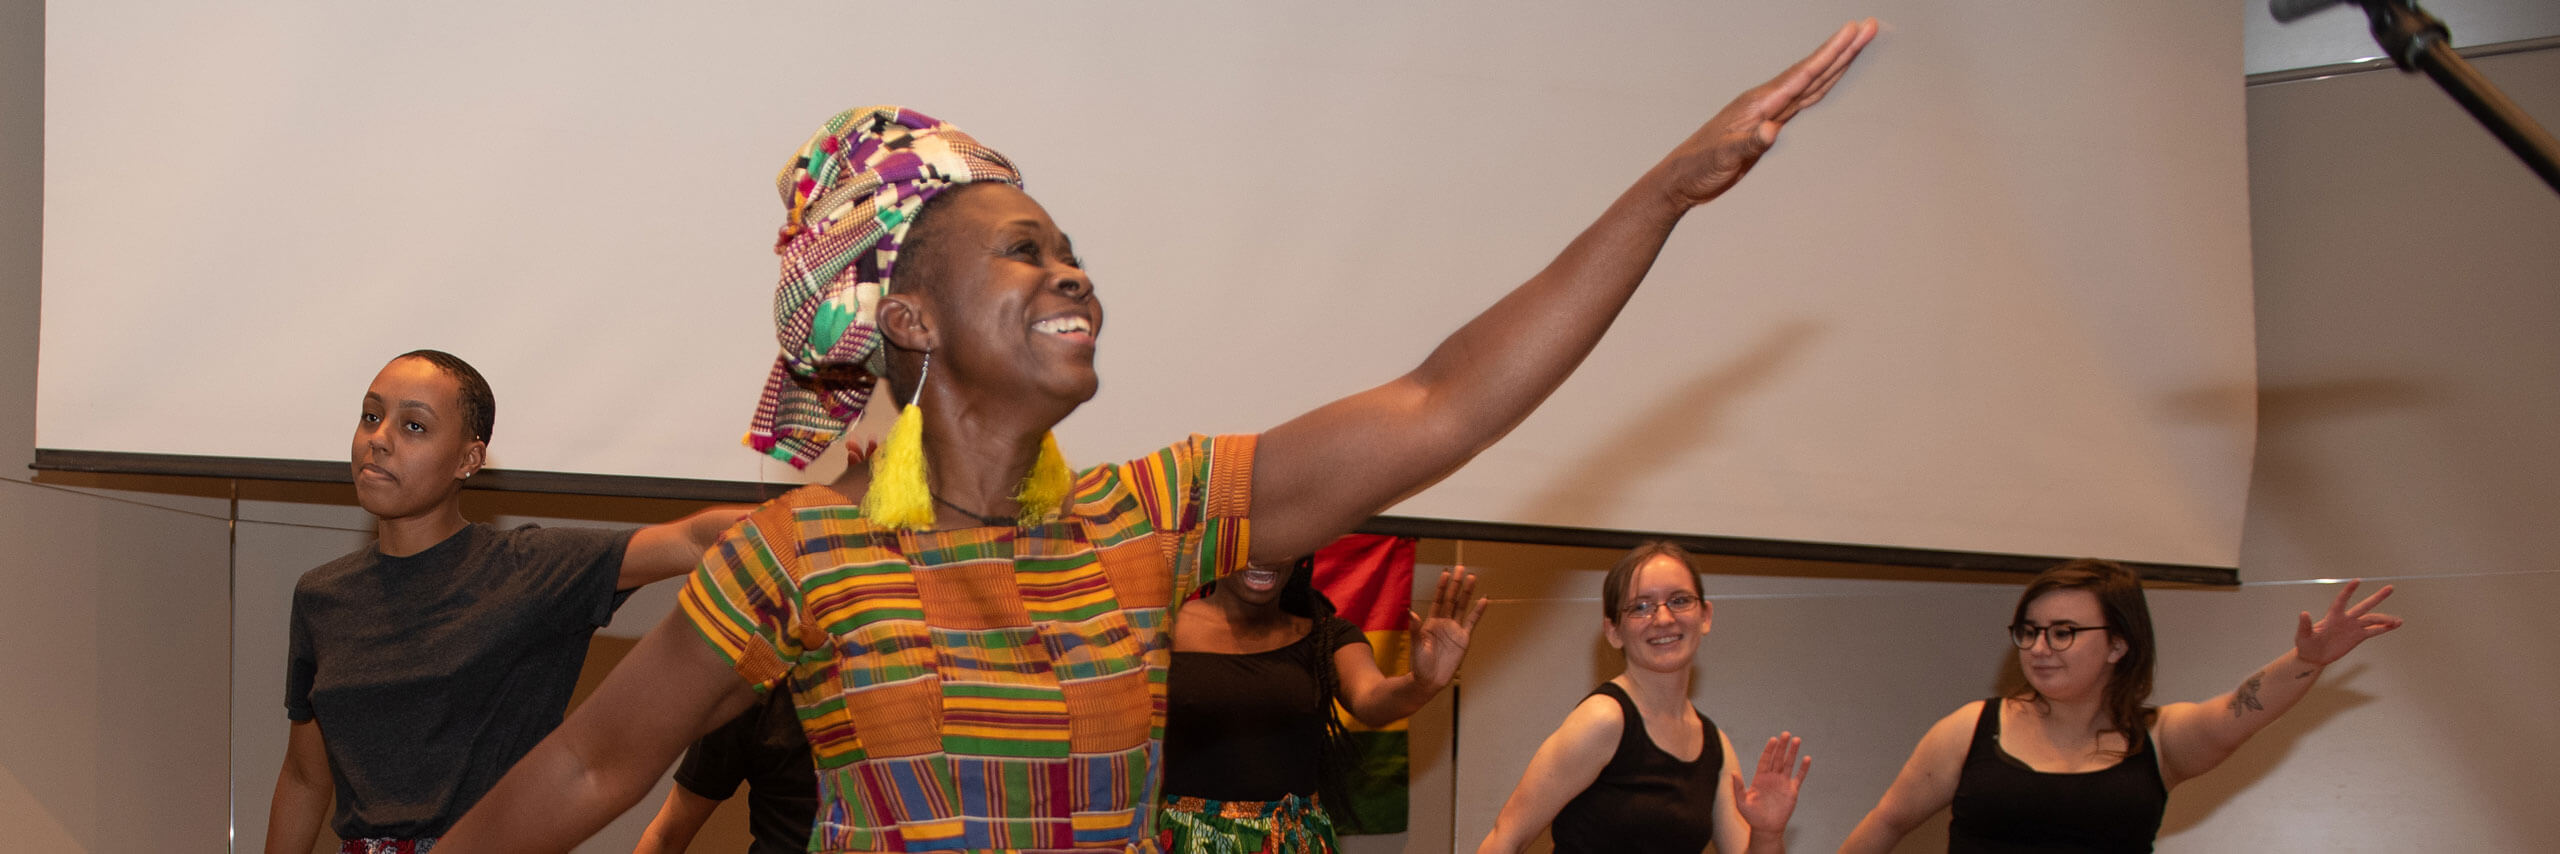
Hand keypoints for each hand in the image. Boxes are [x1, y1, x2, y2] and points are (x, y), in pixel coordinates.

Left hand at [1408, 567, 1489, 687]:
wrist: (1429, 680)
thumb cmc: (1419, 663)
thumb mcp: (1416, 644)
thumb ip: (1415, 628)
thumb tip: (1410, 613)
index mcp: (1431, 621)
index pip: (1438, 599)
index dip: (1442, 586)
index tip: (1446, 572)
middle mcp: (1444, 622)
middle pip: (1452, 599)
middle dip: (1456, 583)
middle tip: (1461, 568)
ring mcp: (1455, 629)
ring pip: (1462, 607)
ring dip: (1467, 593)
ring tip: (1472, 578)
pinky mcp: (1463, 639)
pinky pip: (1472, 622)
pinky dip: (1478, 611)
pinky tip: (1484, 600)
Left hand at [1653, 18, 1877, 208]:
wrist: (1682, 179)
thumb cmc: (1698, 167)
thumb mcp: (1723, 157)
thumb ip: (1748, 143)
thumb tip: (1771, 131)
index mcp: (1759, 103)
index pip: (1803, 74)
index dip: (1831, 54)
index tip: (1853, 31)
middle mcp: (1766, 102)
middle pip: (1813, 71)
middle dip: (1842, 50)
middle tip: (1868, 27)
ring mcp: (1768, 112)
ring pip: (1810, 82)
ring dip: (1835, 64)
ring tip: (1857, 43)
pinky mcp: (1768, 125)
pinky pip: (1802, 100)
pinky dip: (1820, 86)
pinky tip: (1828, 79)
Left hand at [1732, 732, 1810, 833]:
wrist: (1766, 828)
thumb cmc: (1752, 816)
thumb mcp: (1741, 802)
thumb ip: (1738, 788)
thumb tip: (1733, 773)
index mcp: (1760, 777)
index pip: (1765, 759)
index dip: (1769, 749)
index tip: (1773, 739)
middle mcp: (1772, 777)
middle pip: (1778, 758)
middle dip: (1782, 746)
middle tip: (1786, 734)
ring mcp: (1782, 783)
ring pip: (1788, 764)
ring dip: (1793, 752)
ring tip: (1797, 740)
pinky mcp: (1792, 790)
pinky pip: (1798, 777)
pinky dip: (1803, 768)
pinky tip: (1807, 758)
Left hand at [2294, 579, 2403, 664]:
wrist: (2314, 656)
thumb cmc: (2306, 645)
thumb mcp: (2303, 636)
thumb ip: (2305, 625)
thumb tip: (2303, 613)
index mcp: (2332, 617)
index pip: (2342, 601)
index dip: (2348, 591)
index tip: (2357, 581)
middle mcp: (2345, 619)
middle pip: (2364, 606)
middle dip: (2377, 598)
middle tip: (2390, 588)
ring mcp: (2353, 627)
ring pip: (2372, 619)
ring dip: (2385, 619)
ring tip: (2398, 621)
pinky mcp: (2358, 637)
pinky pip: (2373, 631)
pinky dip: (2384, 628)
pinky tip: (2395, 625)